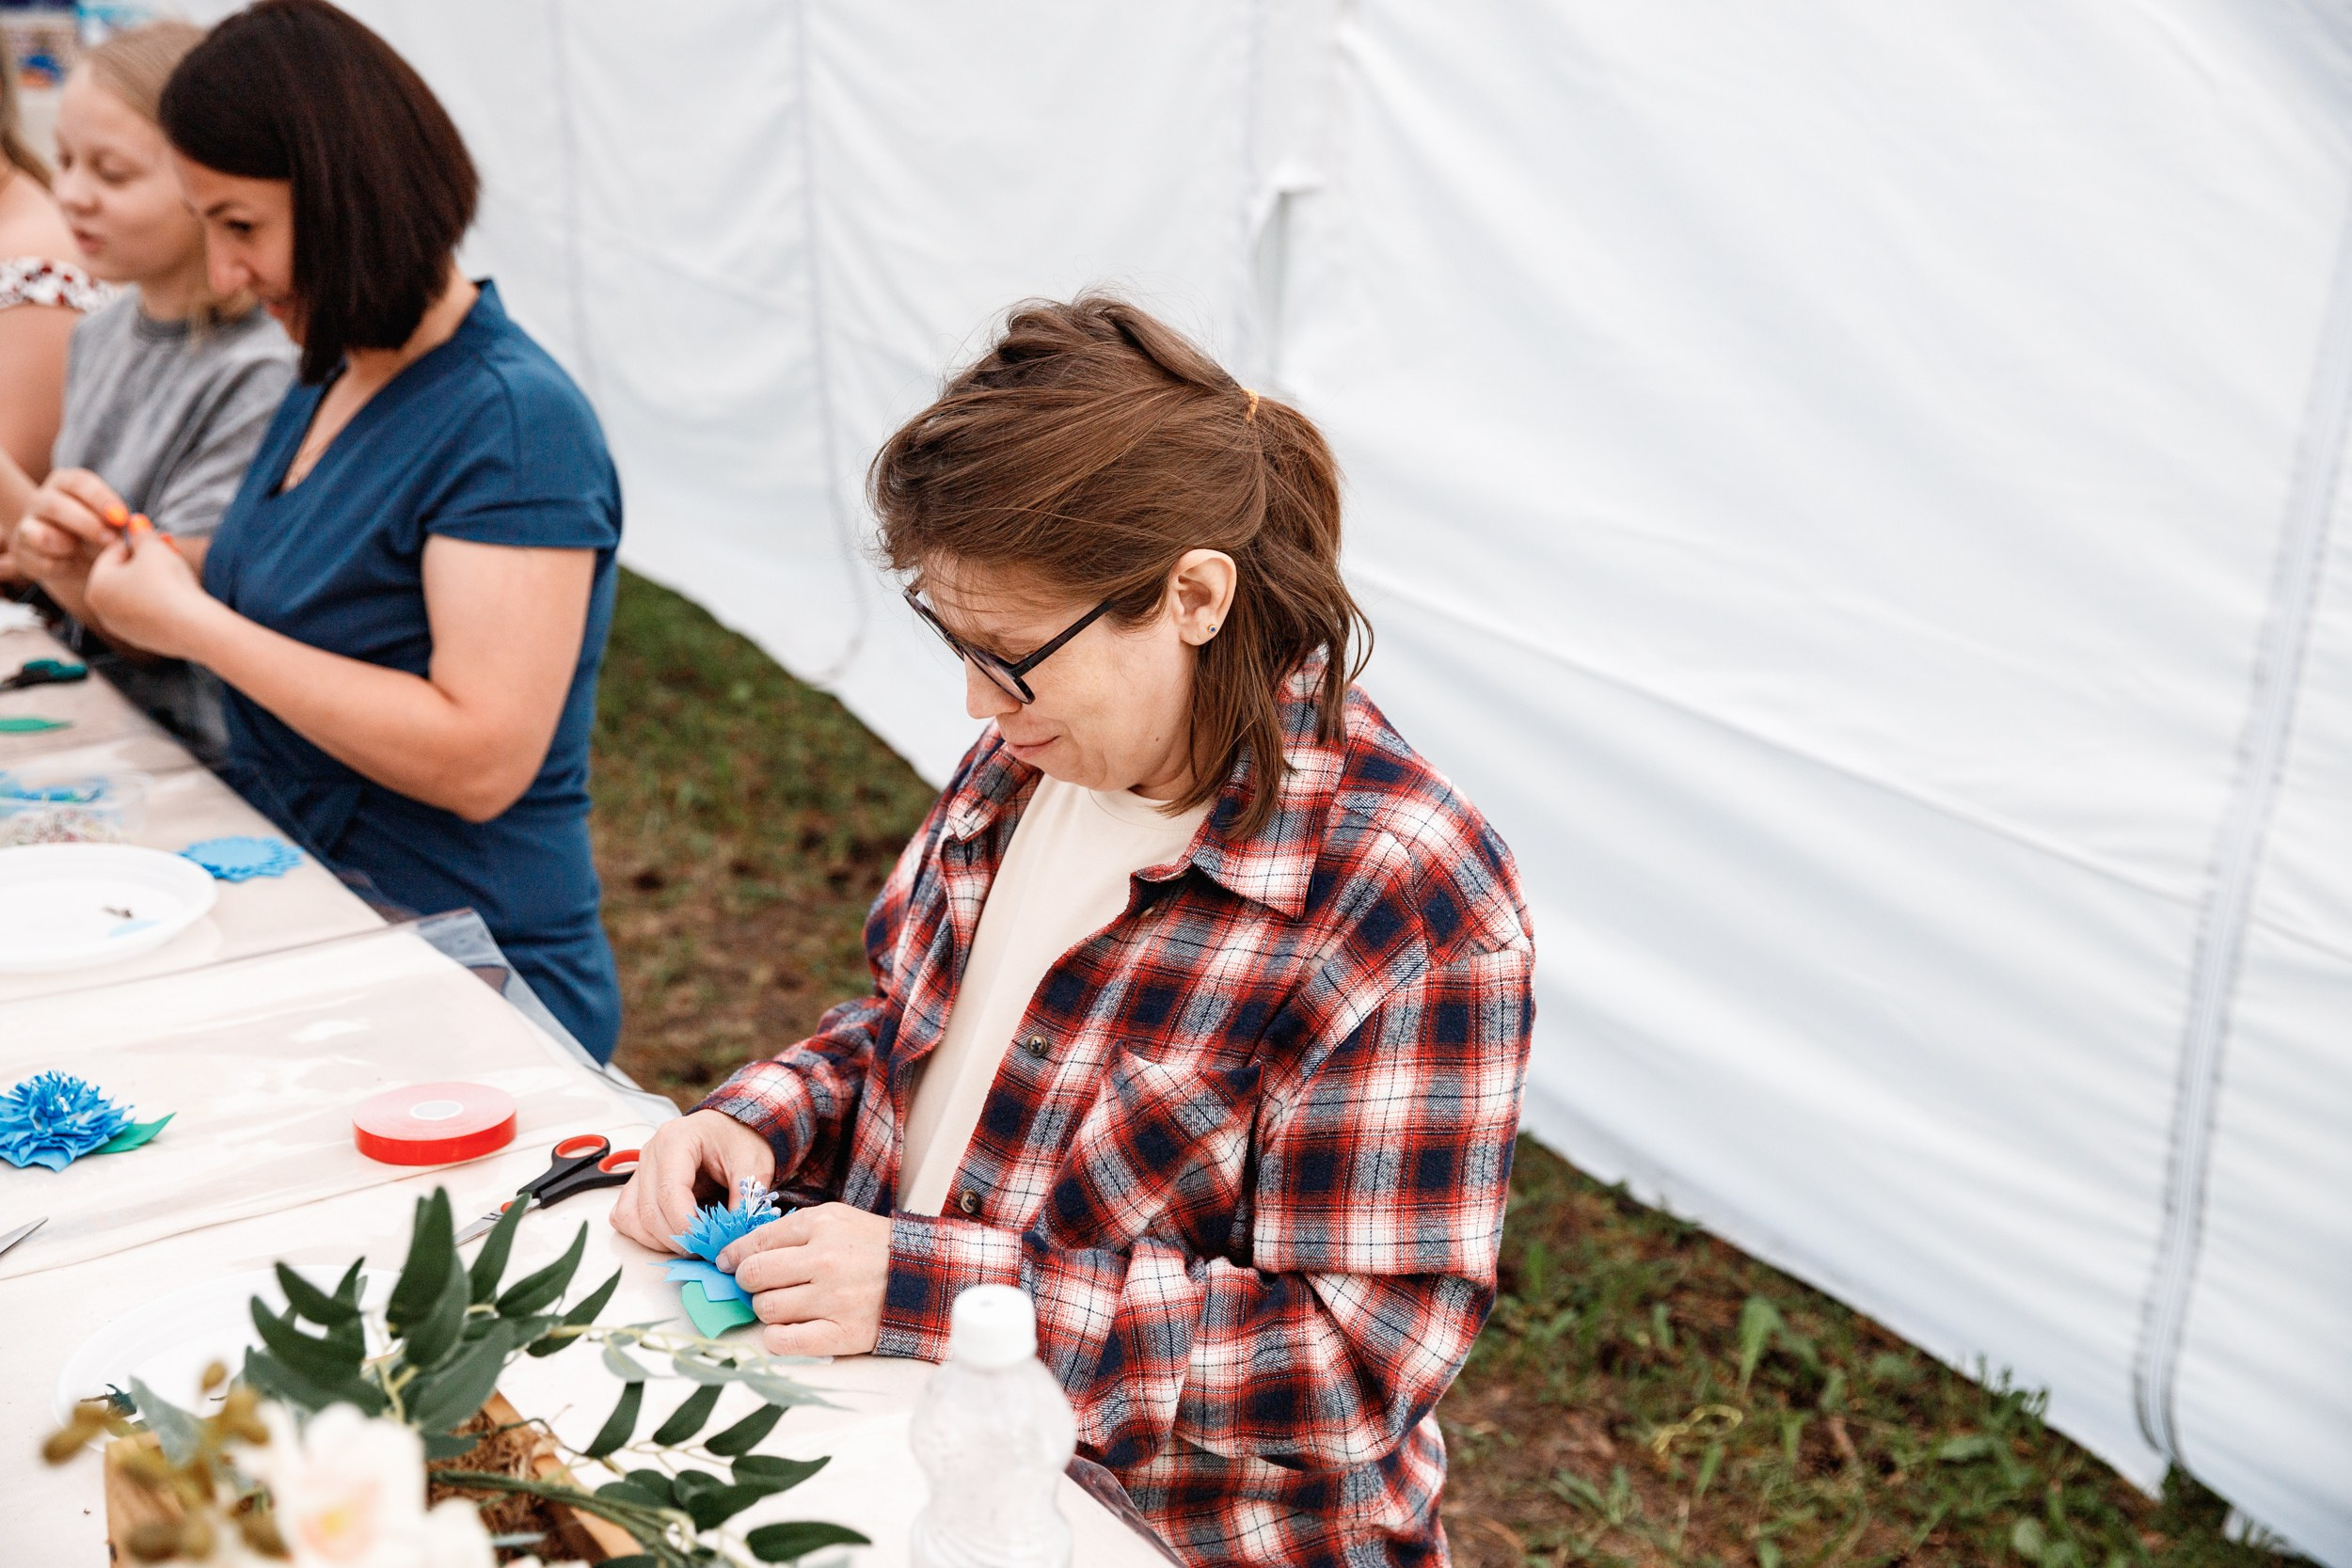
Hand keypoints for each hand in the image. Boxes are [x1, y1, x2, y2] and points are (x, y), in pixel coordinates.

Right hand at [12, 468, 123, 588]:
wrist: (78, 560)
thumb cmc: (102, 535)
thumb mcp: (115, 526)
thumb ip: (123, 524)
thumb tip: (139, 527)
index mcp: (67, 484)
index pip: (80, 482)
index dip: (101, 498)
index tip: (123, 517)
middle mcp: (43, 499)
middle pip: (55, 505)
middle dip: (87, 524)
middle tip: (111, 541)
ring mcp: (28, 524)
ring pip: (41, 535)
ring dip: (68, 546)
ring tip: (87, 553)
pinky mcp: (22, 552)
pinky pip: (41, 562)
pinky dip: (61, 567)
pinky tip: (72, 566)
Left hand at [83, 522, 209, 657]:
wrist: (193, 627)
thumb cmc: (168, 584)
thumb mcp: (153, 549)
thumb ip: (142, 533)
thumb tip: (136, 522)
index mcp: (96, 586)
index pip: (113, 553)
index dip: (137, 540)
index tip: (155, 534)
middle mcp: (103, 610)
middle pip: (124, 575)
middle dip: (147, 560)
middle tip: (170, 549)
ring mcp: (123, 628)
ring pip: (137, 594)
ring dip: (155, 580)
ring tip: (179, 571)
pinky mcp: (145, 640)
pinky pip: (150, 613)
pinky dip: (161, 602)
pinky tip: (181, 596)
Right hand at [609, 1108, 775, 1254]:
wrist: (730, 1128)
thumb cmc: (739, 1139)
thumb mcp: (753, 1163)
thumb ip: (745, 1197)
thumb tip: (734, 1235)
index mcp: (676, 1140)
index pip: (669, 1192)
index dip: (686, 1225)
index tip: (707, 1242)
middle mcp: (650, 1153)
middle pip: (649, 1209)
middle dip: (676, 1238)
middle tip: (704, 1249)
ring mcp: (640, 1169)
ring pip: (632, 1217)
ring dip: (659, 1240)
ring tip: (690, 1244)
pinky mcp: (638, 1184)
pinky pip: (627, 1216)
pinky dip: (645, 1234)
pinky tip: (672, 1236)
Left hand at [722, 1203, 890, 1356]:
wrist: (925, 1277)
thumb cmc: (873, 1247)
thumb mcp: (837, 1220)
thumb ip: (791, 1231)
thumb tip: (740, 1253)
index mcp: (822, 1226)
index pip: (756, 1242)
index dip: (733, 1256)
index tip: (727, 1264)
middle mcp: (825, 1260)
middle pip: (754, 1276)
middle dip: (749, 1282)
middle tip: (761, 1285)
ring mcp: (833, 1299)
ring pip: (766, 1309)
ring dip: (768, 1309)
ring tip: (786, 1304)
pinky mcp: (841, 1333)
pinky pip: (784, 1342)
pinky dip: (776, 1338)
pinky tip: (787, 1330)